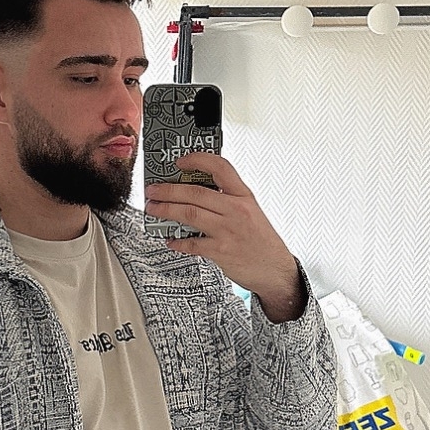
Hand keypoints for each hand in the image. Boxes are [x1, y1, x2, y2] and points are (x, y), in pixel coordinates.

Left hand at [145, 153, 305, 320]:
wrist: (275, 269)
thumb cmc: (261, 241)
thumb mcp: (251, 211)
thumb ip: (228, 200)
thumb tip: (197, 193)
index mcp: (244, 196)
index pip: (220, 168)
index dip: (198, 160)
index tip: (180, 161)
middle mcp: (236, 210)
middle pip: (195, 192)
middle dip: (169, 190)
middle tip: (154, 190)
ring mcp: (227, 230)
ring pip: (189, 214)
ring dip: (166, 210)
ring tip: (154, 208)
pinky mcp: (220, 251)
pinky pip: (192, 243)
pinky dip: (177, 241)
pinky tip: (171, 240)